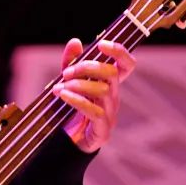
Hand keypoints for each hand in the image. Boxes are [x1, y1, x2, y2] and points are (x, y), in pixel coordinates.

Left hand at [54, 38, 135, 152]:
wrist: (65, 143)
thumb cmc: (70, 110)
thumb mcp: (67, 82)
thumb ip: (71, 63)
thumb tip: (75, 41)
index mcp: (109, 85)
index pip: (126, 65)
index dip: (120, 52)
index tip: (101, 44)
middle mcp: (113, 98)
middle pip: (111, 74)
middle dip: (88, 68)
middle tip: (66, 73)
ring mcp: (110, 115)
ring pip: (103, 91)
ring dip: (78, 85)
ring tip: (59, 88)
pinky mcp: (102, 131)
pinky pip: (95, 112)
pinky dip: (77, 101)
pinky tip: (63, 96)